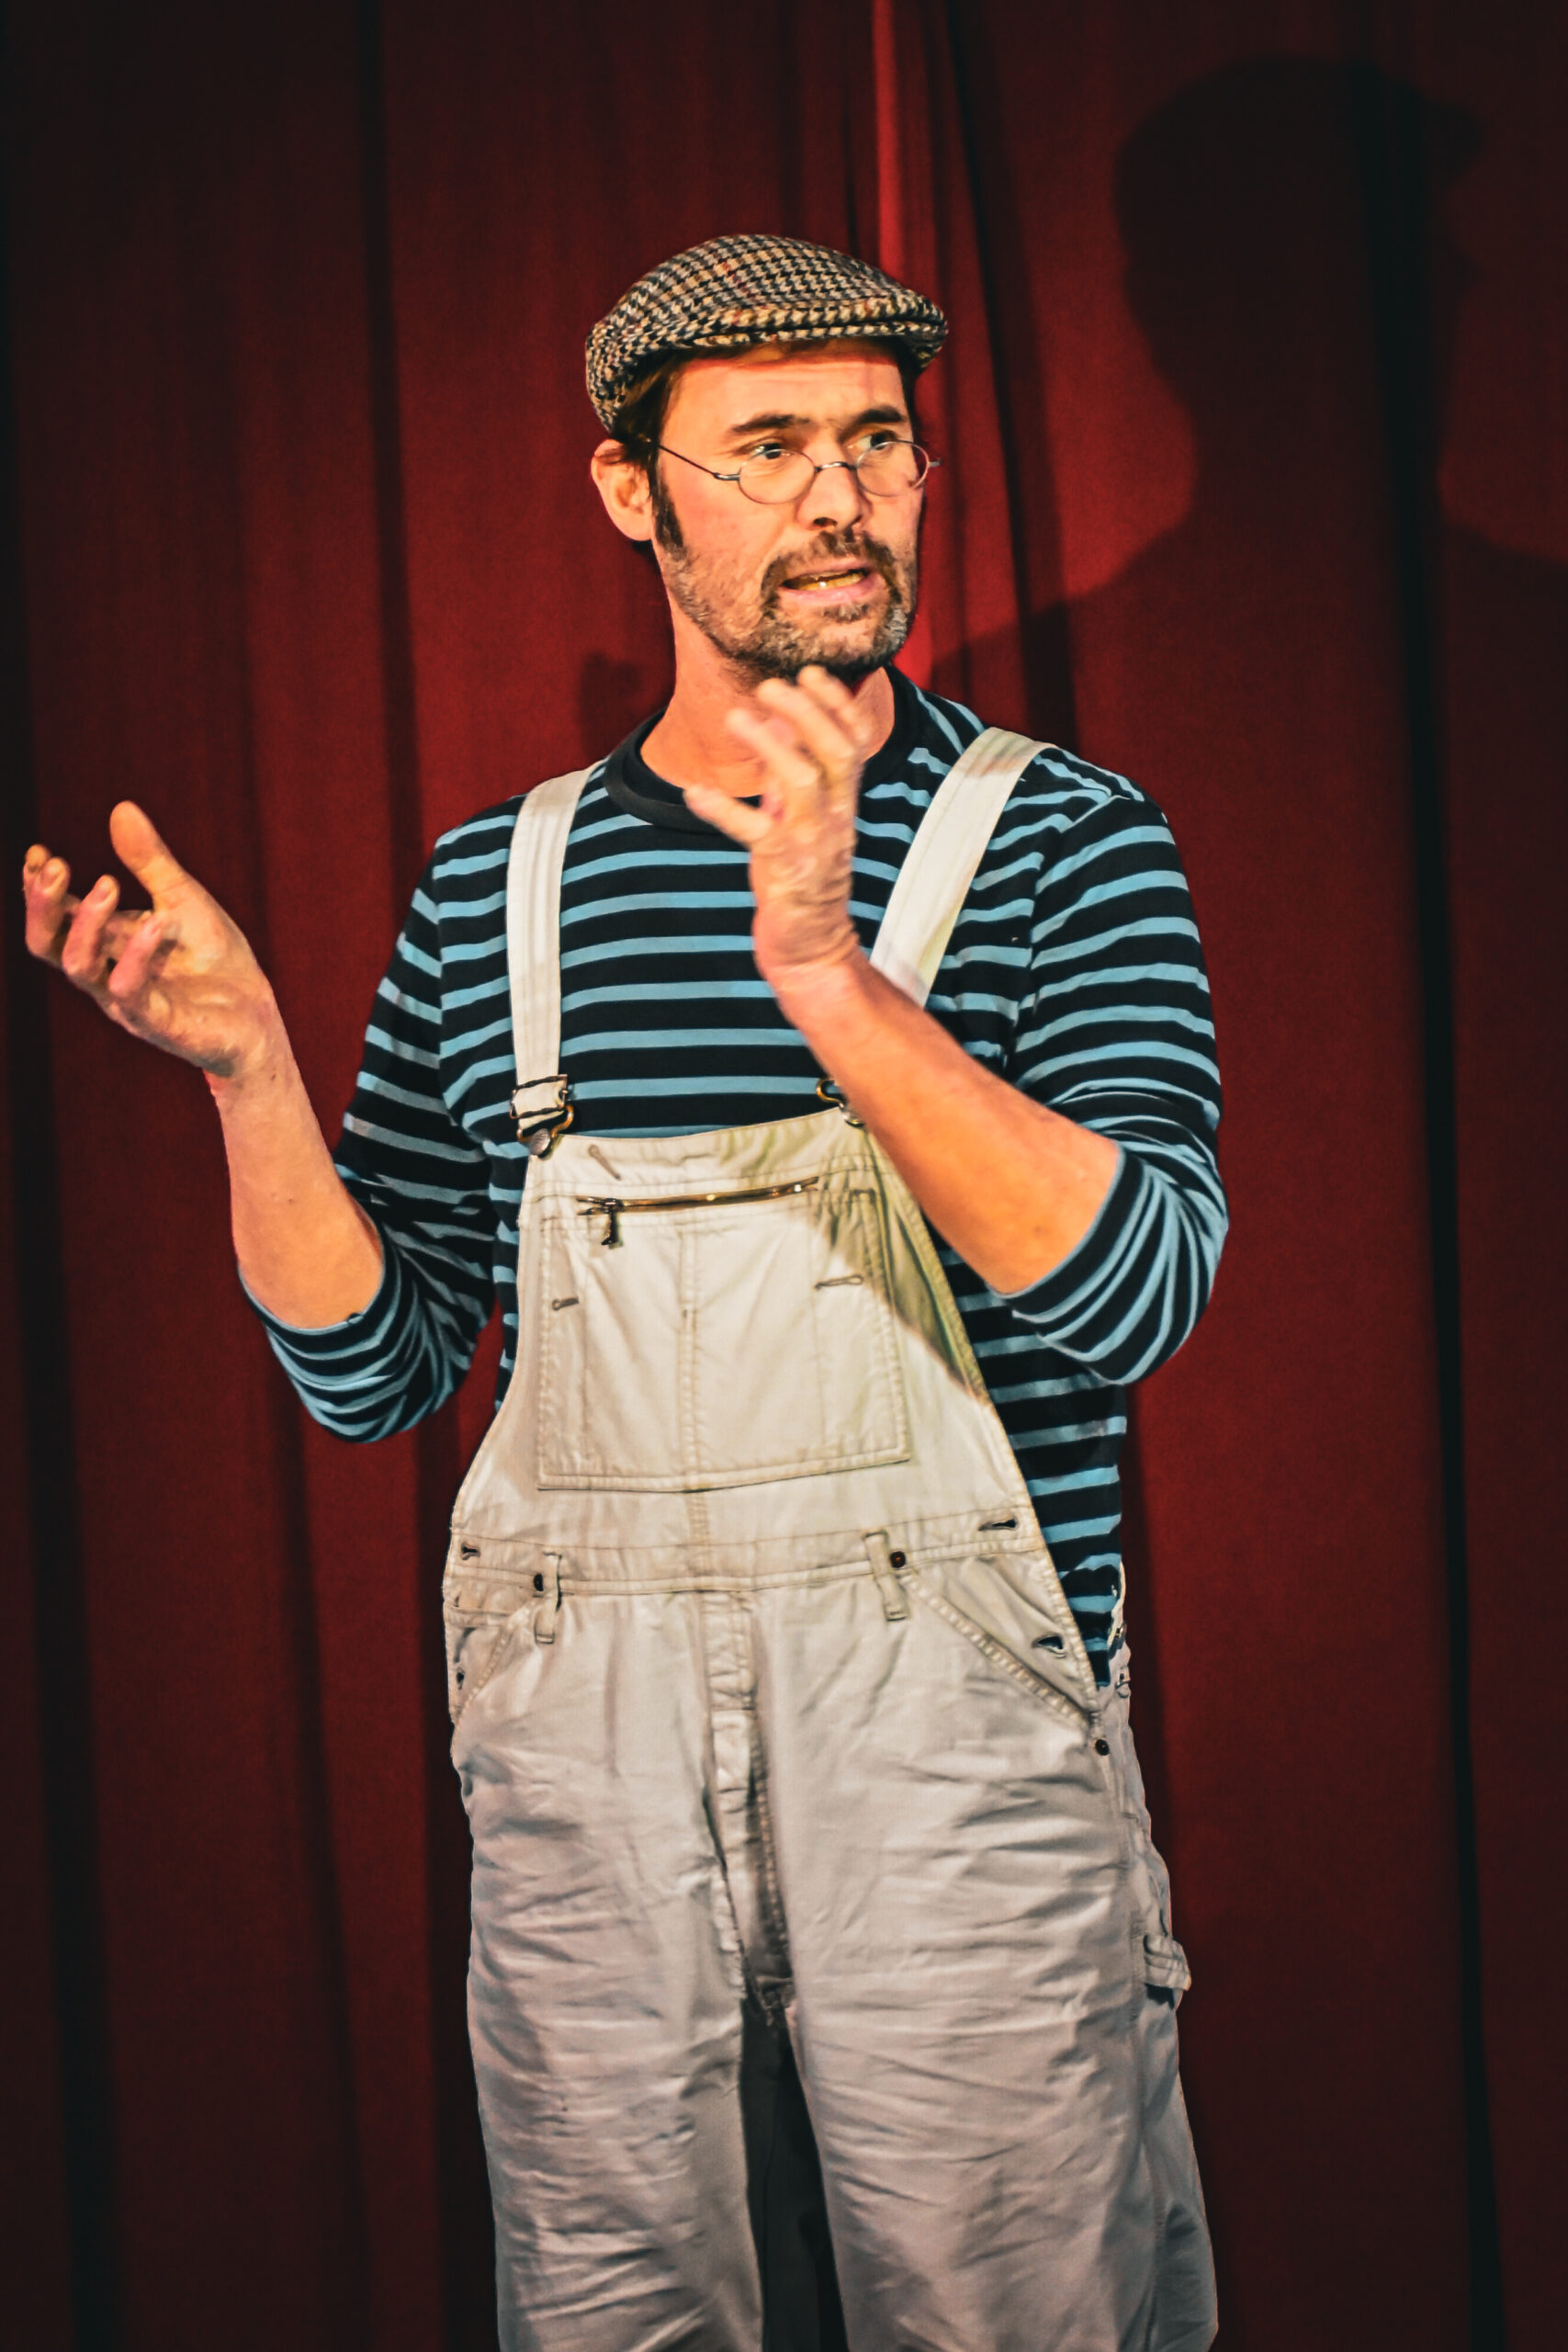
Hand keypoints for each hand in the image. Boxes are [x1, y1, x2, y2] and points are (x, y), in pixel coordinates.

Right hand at [23, 802, 280, 1081]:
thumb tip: (122, 807)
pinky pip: (129, 992)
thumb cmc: (215, 959)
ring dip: (86, 923)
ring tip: (108, 883)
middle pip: (48, 944)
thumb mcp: (183, 898)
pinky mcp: (156, 1023)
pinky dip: (136, 955)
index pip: (55, 917)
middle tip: (54, 865)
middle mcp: (104, 972)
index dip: (38, 888)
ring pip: (79, 967)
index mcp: (105, 944)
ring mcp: (126, 1001)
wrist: (256, 1016)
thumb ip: (150, 861)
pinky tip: (156, 921)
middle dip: (42, 905)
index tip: (38, 852)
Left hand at [685, 666, 878, 993]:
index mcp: (843, 801)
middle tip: (770, 686)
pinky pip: (756, 833)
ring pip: (804, 783)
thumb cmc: (802, 878)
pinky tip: (695, 791)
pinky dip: (723, 810)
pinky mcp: (786, 872)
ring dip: (770, 746)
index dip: (838, 703)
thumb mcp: (800, 818)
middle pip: (837, 752)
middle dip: (808, 712)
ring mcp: (814, 844)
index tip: (811, 670)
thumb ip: (790, 774)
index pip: (856, 741)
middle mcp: (836, 817)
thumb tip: (774, 723)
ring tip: (737, 718)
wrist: (812, 947)